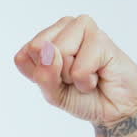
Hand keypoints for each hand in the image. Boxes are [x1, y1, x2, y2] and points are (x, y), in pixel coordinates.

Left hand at [13, 14, 136, 124]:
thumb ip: (42, 74)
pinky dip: (86, 81)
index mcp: (46, 38)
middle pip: (38, 49)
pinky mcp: (101, 38)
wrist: (114, 109)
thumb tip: (48, 50)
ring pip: (58, 52)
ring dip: (72, 76)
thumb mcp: (51, 93)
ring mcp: (83, 28)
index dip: (40, 76)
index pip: (23, 56)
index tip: (58, 80)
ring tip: (87, 75)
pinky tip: (99, 75)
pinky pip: (79, 67)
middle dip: (56, 74)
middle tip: (75, 77)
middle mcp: (64, 27)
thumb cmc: (82, 97)